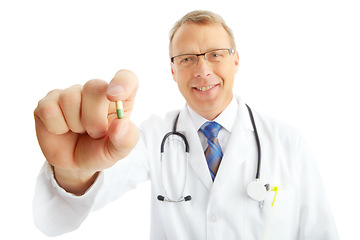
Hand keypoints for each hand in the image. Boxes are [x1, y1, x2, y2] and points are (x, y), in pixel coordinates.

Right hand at [34, 70, 138, 194]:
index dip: (122, 82)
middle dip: (94, 118)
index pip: (127, 77)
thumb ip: (125, 140)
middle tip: (96, 134)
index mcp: (120, 99)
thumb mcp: (117, 151)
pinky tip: (62, 130)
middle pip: (94, 86)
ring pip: (70, 98)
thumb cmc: (100, 151)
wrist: (74, 164)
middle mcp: (96, 90)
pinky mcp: (48, 102)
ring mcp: (70, 94)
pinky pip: (50, 109)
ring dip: (75, 124)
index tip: (114, 97)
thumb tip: (120, 124)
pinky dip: (56, 127)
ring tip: (79, 131)